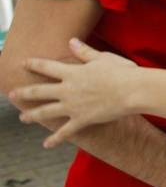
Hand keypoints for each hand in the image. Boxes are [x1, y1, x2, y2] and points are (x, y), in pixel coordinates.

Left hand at [13, 39, 140, 146]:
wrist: (133, 91)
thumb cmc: (122, 72)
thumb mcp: (103, 58)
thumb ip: (85, 52)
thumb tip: (71, 41)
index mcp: (73, 72)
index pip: (47, 67)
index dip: (34, 64)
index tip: (23, 63)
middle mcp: (68, 89)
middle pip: (39, 91)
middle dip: (23, 93)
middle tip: (11, 95)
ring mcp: (73, 106)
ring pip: (46, 111)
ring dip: (32, 115)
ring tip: (22, 118)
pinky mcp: (82, 120)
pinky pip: (65, 132)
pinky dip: (55, 139)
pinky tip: (46, 144)